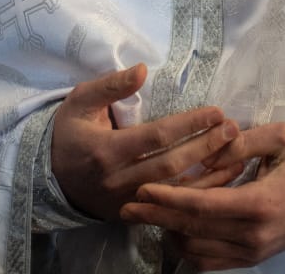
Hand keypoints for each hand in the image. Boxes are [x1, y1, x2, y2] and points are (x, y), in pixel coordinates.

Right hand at [50, 63, 241, 221]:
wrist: (48, 177)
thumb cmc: (69, 131)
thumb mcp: (81, 100)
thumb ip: (111, 85)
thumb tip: (142, 69)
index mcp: (106, 151)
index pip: (155, 138)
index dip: (188, 125)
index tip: (215, 111)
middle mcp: (118, 181)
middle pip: (170, 166)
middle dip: (205, 147)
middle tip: (234, 129)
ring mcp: (126, 202)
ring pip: (175, 193)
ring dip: (209, 176)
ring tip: (237, 156)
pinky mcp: (133, 214)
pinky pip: (170, 207)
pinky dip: (197, 196)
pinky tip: (220, 183)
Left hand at [120, 121, 284, 268]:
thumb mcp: (280, 138)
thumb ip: (243, 141)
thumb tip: (210, 147)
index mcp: (258, 204)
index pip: (203, 206)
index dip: (169, 198)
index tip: (143, 188)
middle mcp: (252, 236)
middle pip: (193, 230)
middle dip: (157, 216)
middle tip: (128, 205)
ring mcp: (250, 253)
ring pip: (196, 251)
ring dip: (168, 232)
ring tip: (147, 213)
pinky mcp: (249, 261)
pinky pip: (209, 263)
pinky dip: (186, 248)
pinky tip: (172, 229)